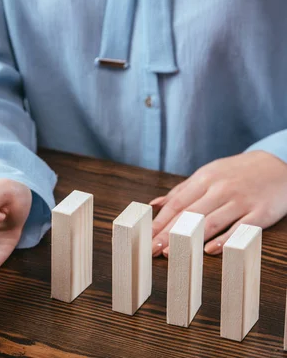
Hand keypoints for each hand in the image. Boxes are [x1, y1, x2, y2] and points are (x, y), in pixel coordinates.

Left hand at [150, 151, 286, 256]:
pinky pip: (241, 228)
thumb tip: (154, 205)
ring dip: (189, 239)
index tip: (145, 237)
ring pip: (211, 221)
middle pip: (189, 215)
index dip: (159, 221)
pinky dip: (225, 239)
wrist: (280, 166)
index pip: (177, 204)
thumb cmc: (238, 173)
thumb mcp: (208, 174)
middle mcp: (221, 189)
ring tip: (170, 253)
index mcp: (205, 179)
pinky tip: (210, 250)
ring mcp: (241, 201)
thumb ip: (181, 191)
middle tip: (151, 249)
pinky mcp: (261, 213)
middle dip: (168, 233)